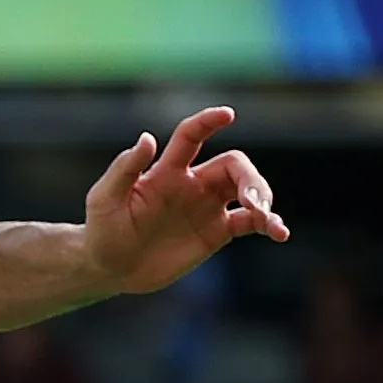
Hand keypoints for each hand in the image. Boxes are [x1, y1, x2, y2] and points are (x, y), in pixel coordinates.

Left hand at [80, 107, 286, 296]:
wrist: (110, 267)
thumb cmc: (102, 229)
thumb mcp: (104, 199)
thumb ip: (123, 169)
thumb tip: (148, 137)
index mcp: (166, 171)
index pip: (192, 137)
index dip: (208, 122)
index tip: (227, 114)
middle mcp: (193, 183)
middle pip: (235, 166)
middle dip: (250, 179)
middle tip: (251, 201)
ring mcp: (208, 206)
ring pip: (249, 190)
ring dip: (264, 199)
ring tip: (264, 218)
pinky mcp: (217, 231)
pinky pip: (252, 222)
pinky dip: (270, 224)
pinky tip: (279, 232)